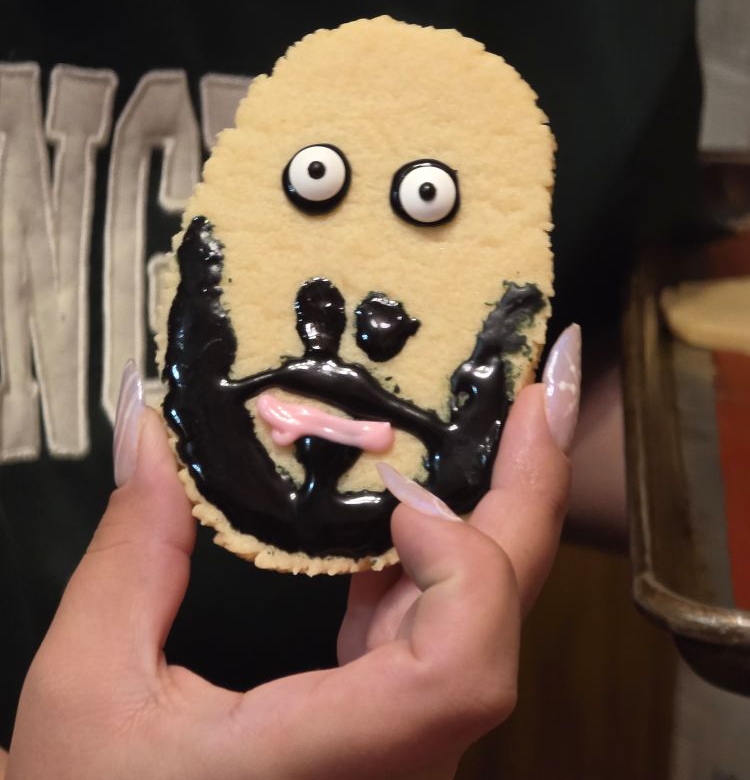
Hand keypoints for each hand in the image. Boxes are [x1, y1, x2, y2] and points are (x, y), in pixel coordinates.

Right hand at [8, 327, 576, 779]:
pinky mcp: (386, 727)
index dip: (462, 571)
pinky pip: (436, 632)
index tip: (404, 496)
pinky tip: (406, 504)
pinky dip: (431, 556)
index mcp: (323, 759)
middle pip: (497, 623)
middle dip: (526, 492)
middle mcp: (393, 761)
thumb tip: (151, 437)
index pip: (462, 673)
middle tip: (536, 393)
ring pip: (480, 622)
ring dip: (489, 511)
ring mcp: (401, 746)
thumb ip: (132, 551)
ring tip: (496, 420)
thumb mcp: (88, 684)